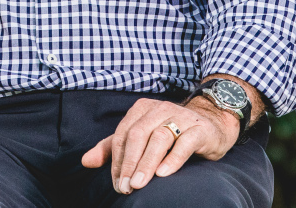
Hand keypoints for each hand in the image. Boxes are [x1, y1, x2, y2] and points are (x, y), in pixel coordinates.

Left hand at [80, 97, 237, 193]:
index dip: (118, 160)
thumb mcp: (140, 137)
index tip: (118, 183)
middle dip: (130, 163)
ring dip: (147, 163)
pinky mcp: (199, 130)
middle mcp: (159, 109)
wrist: (210, 125)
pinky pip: (184, 143)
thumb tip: (85, 161)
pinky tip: (163, 174)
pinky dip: (172, 159)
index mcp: (141, 109)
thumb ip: (113, 148)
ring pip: (160, 138)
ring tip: (139, 184)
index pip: (123, 135)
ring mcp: (181, 117)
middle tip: (126, 187)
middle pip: (138, 135)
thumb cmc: (170, 133)